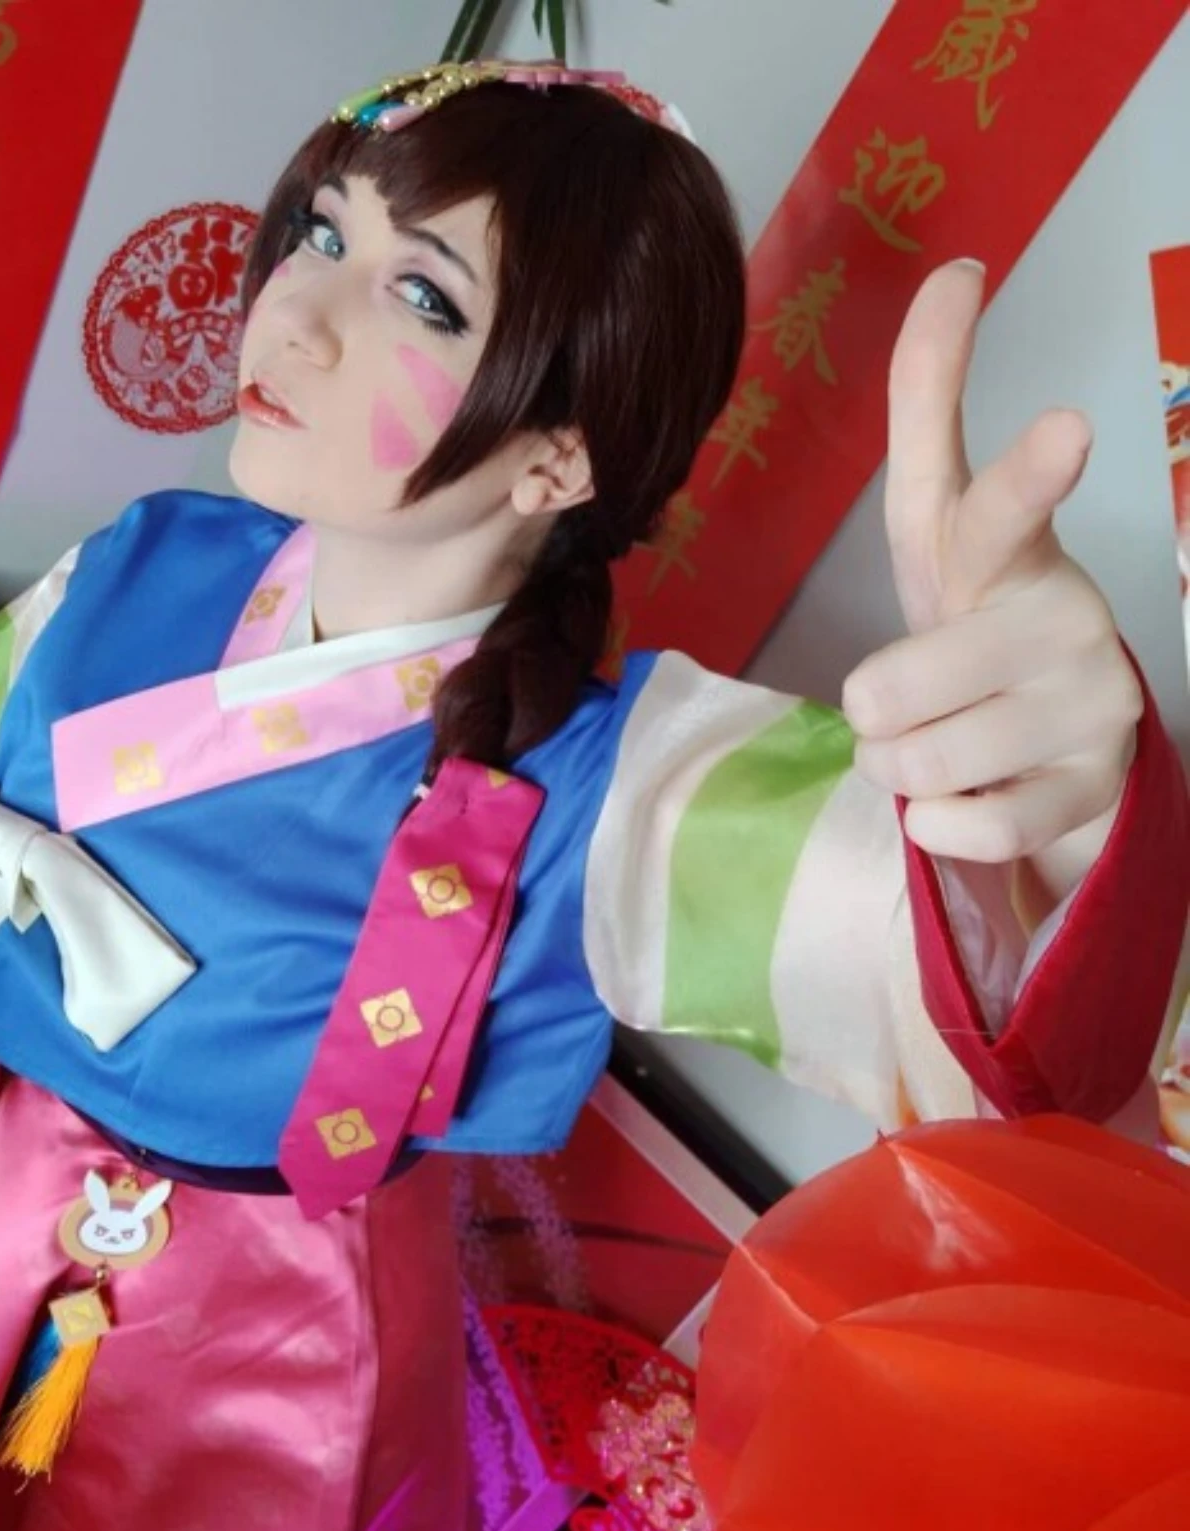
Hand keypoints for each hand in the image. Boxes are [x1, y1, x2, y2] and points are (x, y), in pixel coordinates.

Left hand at [842, 260, 1141, 883]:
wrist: (1042, 738)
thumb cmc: (972, 614)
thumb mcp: (936, 523)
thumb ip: (930, 402)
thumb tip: (958, 267)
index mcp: (1009, 549)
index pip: (1001, 510)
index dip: (1025, 474)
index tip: (1067, 428)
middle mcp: (1066, 615)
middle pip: (897, 686)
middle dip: (873, 709)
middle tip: (905, 700)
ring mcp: (1091, 704)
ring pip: (919, 764)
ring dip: (899, 767)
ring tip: (939, 744)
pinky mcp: (1095, 788)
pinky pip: (968, 826)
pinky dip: (938, 824)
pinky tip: (965, 797)